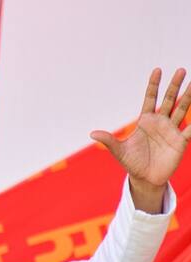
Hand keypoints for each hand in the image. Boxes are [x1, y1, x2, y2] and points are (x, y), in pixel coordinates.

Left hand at [91, 68, 190, 212]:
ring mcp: (171, 131)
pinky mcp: (180, 141)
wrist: (145, 178)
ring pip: (182, 109)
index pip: (150, 99)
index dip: (153, 85)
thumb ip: (109, 140)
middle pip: (169, 100)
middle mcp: (160, 123)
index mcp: (145, 121)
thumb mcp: (119, 151)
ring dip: (188, 97)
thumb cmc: (132, 162)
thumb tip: (92, 133)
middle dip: (174, 85)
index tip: (157, 70)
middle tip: (181, 70)